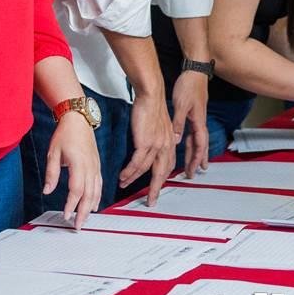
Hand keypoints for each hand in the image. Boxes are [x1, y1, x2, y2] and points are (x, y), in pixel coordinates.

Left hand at [45, 110, 101, 228]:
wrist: (78, 120)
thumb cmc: (65, 134)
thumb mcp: (53, 153)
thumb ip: (51, 174)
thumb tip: (47, 191)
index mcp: (79, 163)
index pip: (76, 190)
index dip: (72, 205)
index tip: (66, 216)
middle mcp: (90, 167)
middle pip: (89, 195)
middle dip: (83, 212)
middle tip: (76, 226)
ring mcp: (96, 166)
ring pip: (96, 192)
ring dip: (91, 207)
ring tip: (84, 220)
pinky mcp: (97, 165)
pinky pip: (99, 185)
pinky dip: (97, 197)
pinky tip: (94, 205)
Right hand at [121, 90, 172, 204]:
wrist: (151, 94)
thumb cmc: (153, 106)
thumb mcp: (161, 124)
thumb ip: (161, 137)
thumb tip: (158, 144)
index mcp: (170, 142)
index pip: (168, 165)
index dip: (162, 178)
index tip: (157, 188)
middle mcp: (165, 146)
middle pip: (161, 173)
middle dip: (155, 188)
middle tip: (150, 200)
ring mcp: (156, 145)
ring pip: (145, 169)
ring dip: (133, 179)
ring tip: (124, 185)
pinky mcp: (145, 142)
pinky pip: (136, 163)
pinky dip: (129, 171)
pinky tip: (123, 176)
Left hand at [171, 70, 210, 176]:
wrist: (195, 70)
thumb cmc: (189, 85)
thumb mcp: (181, 105)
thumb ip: (179, 123)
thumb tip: (176, 140)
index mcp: (198, 121)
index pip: (199, 144)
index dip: (196, 158)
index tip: (194, 170)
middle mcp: (200, 121)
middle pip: (200, 145)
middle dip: (197, 159)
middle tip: (193, 172)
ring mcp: (197, 117)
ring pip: (197, 139)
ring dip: (194, 152)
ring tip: (193, 163)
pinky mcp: (194, 113)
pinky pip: (193, 132)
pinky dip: (191, 141)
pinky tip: (186, 143)